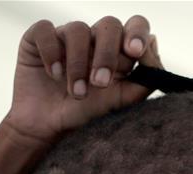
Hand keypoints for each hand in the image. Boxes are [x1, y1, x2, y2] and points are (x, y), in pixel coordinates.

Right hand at [4, 16, 162, 143]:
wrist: (48, 128)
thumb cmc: (86, 113)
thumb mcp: (120, 102)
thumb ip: (143, 80)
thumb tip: (154, 45)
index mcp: (117, 49)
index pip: (134, 26)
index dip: (137, 33)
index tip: (134, 52)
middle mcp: (94, 38)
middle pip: (109, 25)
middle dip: (106, 54)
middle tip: (100, 83)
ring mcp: (66, 36)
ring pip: (78, 29)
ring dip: (78, 64)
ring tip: (77, 93)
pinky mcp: (38, 39)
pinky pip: (46, 30)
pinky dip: (51, 52)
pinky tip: (54, 74)